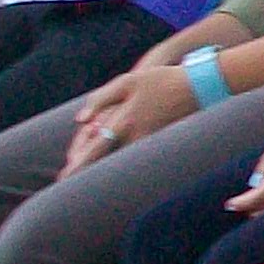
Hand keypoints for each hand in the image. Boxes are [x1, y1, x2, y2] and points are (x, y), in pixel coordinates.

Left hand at [62, 62, 200, 174]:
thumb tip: (79, 120)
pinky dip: (123, 163)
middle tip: (67, 182)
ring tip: (86, 177)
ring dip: (104, 170)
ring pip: (122, 161)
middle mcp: (136, 136)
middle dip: (87, 173)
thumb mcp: (128, 82)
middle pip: (107, 162)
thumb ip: (100, 99)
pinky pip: (137, 156)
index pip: (96, 148)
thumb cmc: (161, 80)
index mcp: (125, 120)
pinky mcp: (161, 142)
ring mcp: (150, 141)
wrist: (200, 86)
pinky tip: (115, 166)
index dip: (79, 164)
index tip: (63, 178)